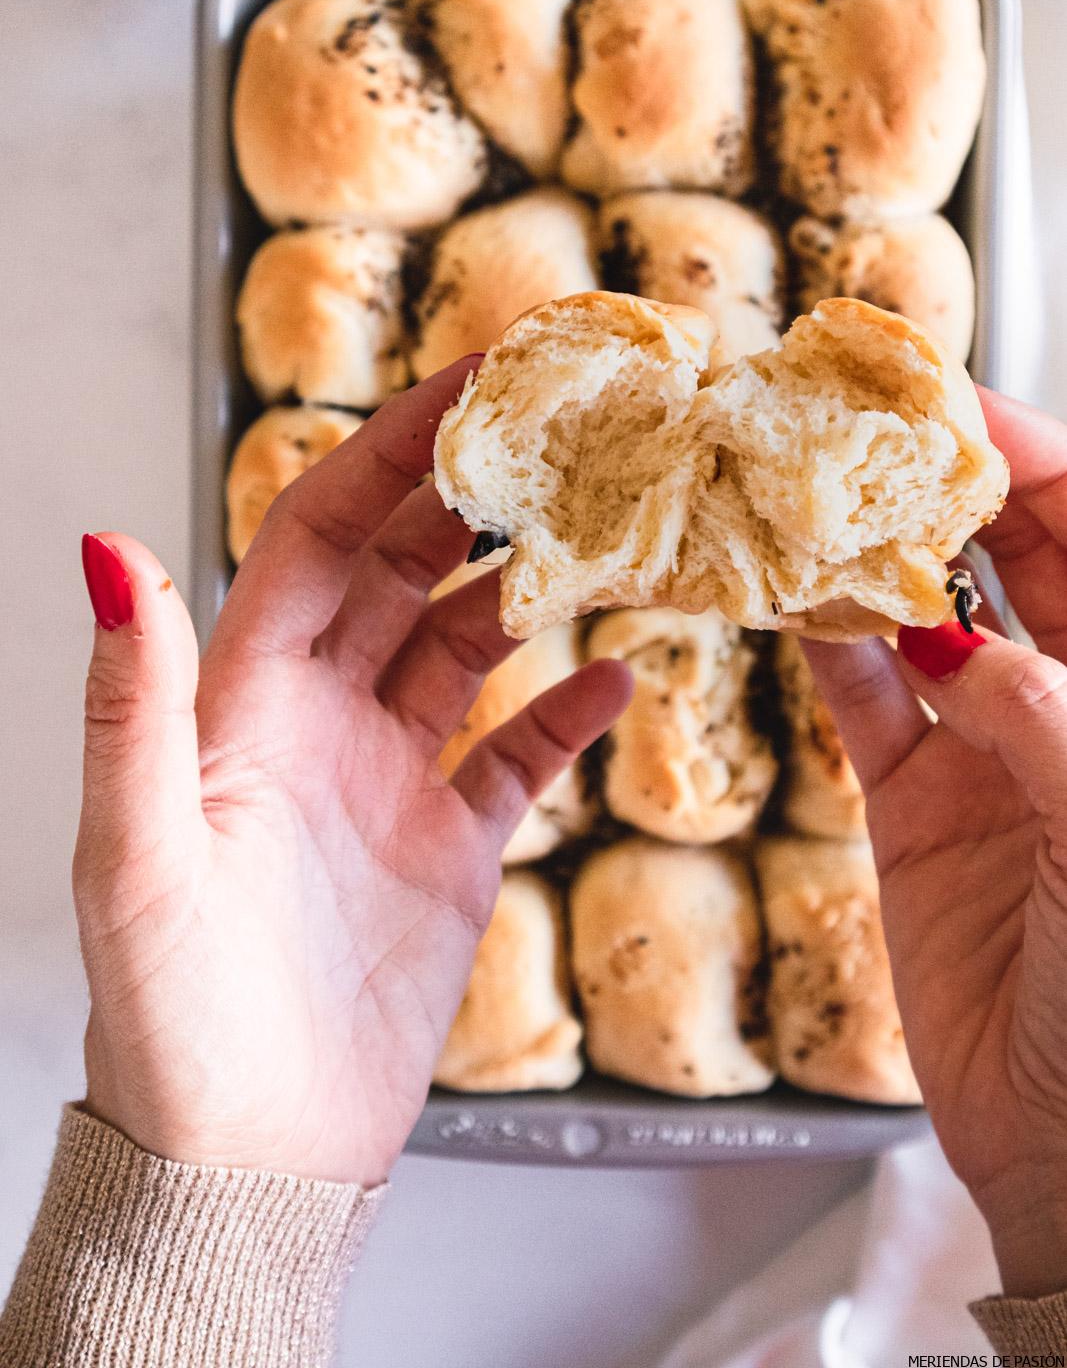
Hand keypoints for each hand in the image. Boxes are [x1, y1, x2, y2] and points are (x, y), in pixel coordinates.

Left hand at [74, 361, 631, 1187]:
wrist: (250, 1161)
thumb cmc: (173, 1020)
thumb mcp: (137, 856)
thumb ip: (132, 702)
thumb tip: (108, 547)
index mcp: (243, 701)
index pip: (325, 535)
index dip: (392, 452)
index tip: (471, 383)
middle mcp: (319, 720)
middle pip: (405, 567)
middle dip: (473, 491)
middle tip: (562, 424)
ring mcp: (388, 780)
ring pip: (467, 644)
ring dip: (528, 585)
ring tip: (606, 530)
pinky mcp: (448, 849)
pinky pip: (517, 754)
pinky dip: (566, 712)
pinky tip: (618, 680)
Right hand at [804, 387, 1066, 1298]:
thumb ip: (1048, 726)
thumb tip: (962, 650)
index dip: (1032, 458)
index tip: (951, 400)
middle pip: (1009, 558)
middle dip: (937, 488)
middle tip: (852, 432)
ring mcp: (992, 751)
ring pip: (925, 621)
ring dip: (868, 560)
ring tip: (802, 497)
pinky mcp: (917, 807)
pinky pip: (866, 706)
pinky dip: (828, 651)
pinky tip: (790, 602)